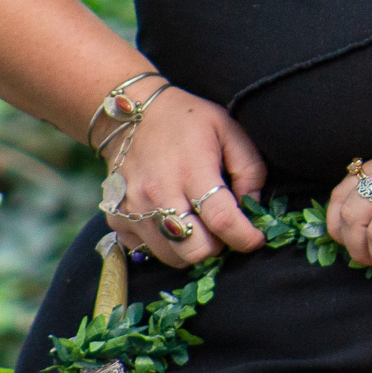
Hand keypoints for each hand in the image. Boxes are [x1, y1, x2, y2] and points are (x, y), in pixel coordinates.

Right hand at [103, 86, 268, 268]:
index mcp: (191, 169)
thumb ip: (249, 168)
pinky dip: (165, 244)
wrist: (132, 115)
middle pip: (195, 249)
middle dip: (217, 246)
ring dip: (192, 247)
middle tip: (220, 227)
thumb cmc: (188, 121)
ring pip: (173, 257)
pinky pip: (147, 251)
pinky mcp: (115, 218)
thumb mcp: (229, 129)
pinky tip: (171, 219)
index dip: (244, 237)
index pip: (222, 220)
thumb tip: (252, 206)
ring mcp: (133, 209)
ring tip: (197, 222)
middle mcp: (158, 193)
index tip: (255, 239)